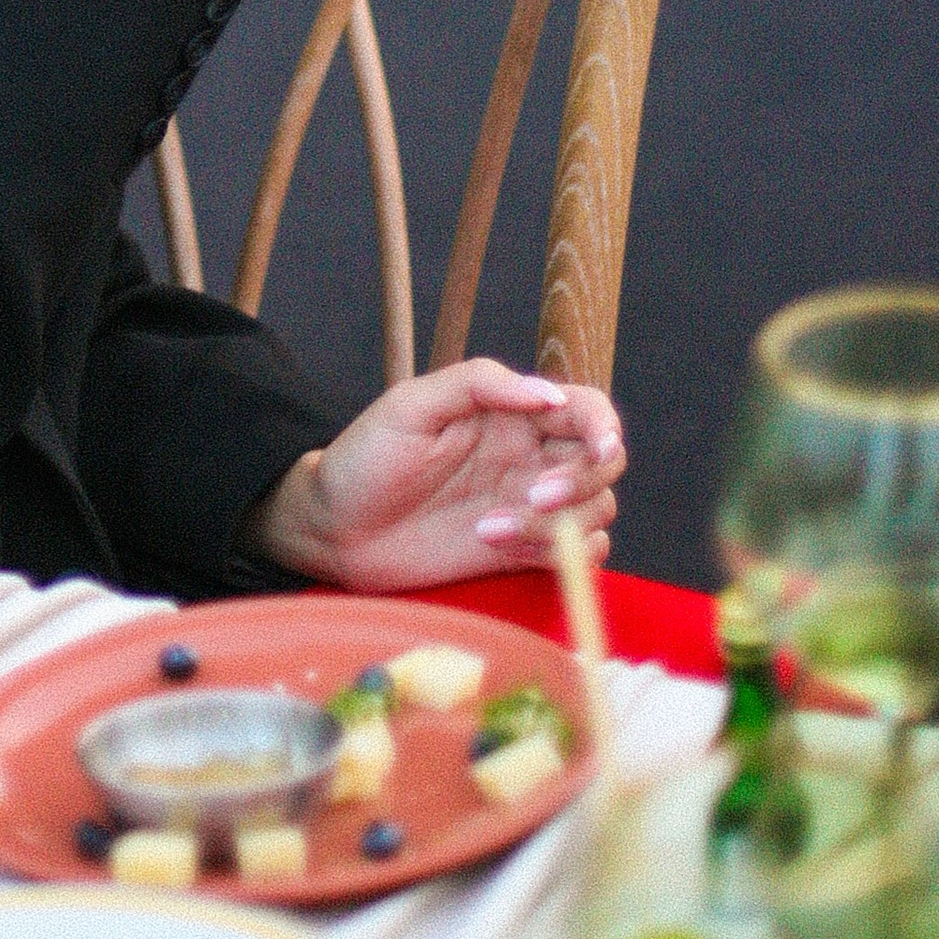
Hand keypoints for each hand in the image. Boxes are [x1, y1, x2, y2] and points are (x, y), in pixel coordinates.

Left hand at [246, 361, 624, 590]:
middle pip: (603, 463)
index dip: (604, 426)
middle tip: (537, 494)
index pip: (585, 409)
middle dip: (585, 480)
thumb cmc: (366, 458)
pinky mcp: (519, 550)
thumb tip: (546, 393)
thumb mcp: (411, 405)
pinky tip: (497, 543)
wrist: (334, 528)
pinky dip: (554, 553)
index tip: (598, 446)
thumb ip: (478, 384)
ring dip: (559, 523)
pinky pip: (574, 554)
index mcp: (510, 413)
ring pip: (596, 511)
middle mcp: (528, 456)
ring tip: (491, 525)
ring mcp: (526, 504)